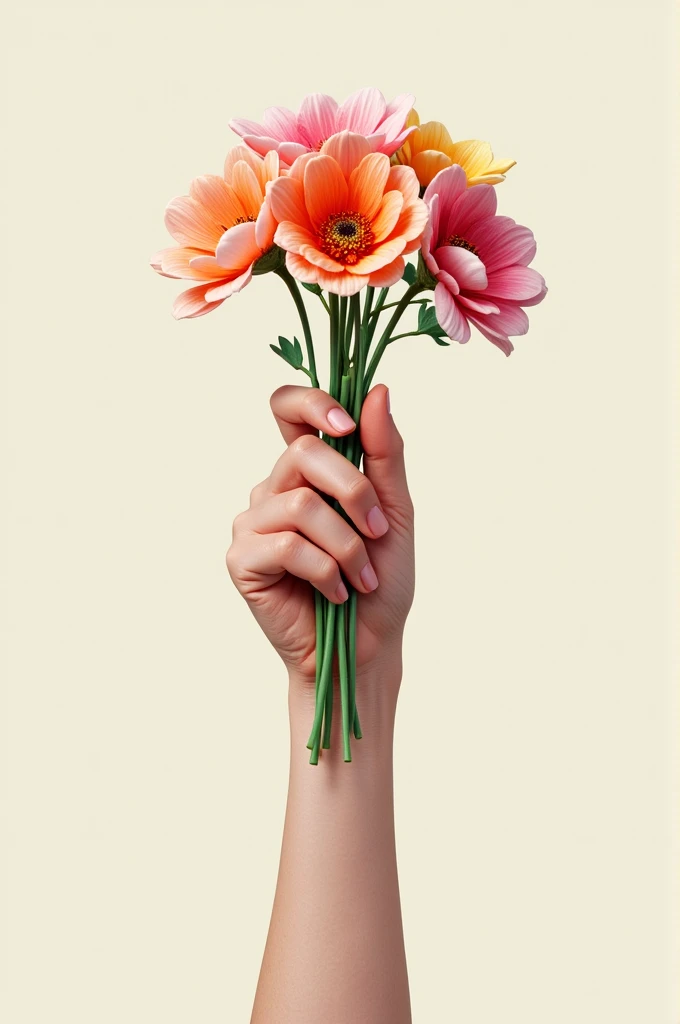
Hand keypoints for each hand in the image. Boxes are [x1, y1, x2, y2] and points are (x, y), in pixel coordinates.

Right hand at [226, 384, 413, 700]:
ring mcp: (253, 523)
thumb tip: (377, 391)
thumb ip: (383, 453)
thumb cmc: (379, 582)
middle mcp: (274, 489)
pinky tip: (335, 592)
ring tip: (360, 576)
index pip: (288, 408)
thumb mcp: (394, 511)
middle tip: (378, 532)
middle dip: (354, 491)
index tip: (348, 426)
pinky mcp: (242, 560)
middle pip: (304, 451)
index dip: (311, 401)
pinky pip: (286, 543)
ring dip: (347, 545)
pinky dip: (325, 570)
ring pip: (301, 503)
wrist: (369, 648)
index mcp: (308, 471)